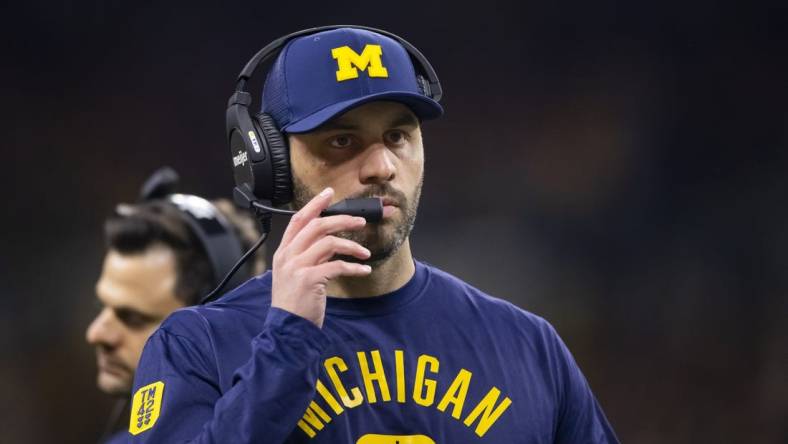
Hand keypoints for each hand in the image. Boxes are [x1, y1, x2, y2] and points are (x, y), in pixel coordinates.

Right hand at [271, 187, 371, 327]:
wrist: (286, 328)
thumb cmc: (294, 303)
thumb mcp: (295, 275)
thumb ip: (309, 256)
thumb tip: (332, 242)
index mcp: (283, 252)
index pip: (298, 220)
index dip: (314, 205)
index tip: (329, 194)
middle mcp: (288, 256)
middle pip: (317, 226)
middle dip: (342, 220)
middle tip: (360, 222)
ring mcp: (297, 267)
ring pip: (329, 242)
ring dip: (352, 245)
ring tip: (365, 253)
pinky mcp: (310, 280)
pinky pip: (337, 266)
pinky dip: (354, 267)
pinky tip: (364, 270)